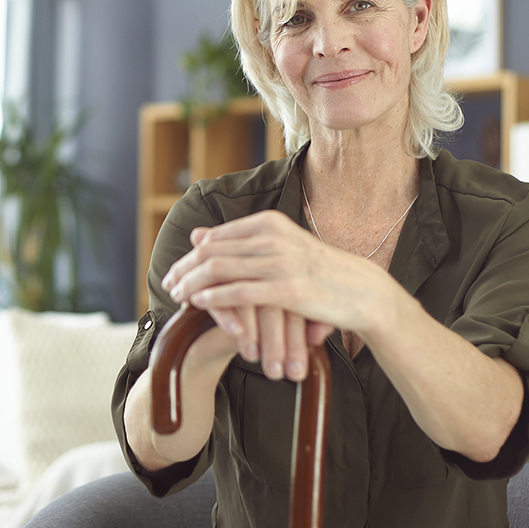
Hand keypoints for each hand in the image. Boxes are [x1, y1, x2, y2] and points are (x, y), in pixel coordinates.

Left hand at [162, 212, 341, 380]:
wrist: (361, 291)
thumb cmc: (318, 272)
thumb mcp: (280, 247)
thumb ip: (239, 241)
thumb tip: (197, 235)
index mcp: (270, 223)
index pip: (216, 237)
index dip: (190, 255)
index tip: (175, 271)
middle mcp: (273, 237)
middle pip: (212, 251)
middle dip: (185, 269)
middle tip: (168, 285)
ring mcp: (280, 263)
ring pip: (220, 270)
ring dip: (192, 283)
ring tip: (177, 296)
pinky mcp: (287, 290)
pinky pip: (238, 292)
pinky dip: (213, 298)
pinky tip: (198, 304)